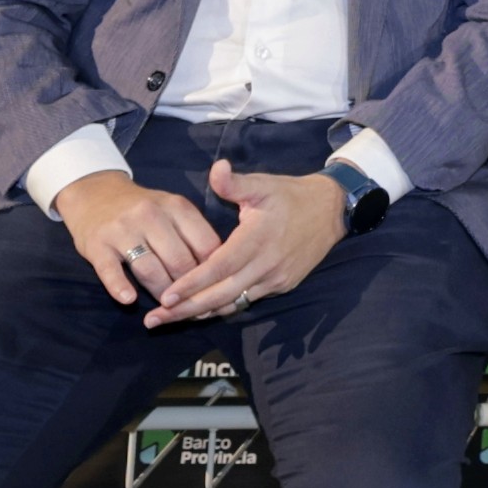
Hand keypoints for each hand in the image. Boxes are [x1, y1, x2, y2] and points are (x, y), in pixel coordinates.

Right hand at [57, 167, 230, 313]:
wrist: (93, 193)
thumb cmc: (143, 210)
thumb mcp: (173, 211)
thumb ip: (194, 236)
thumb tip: (218, 275)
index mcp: (177, 207)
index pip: (206, 246)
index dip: (213, 273)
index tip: (215, 290)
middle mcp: (151, 215)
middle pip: (180, 261)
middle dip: (188, 289)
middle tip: (192, 306)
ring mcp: (122, 229)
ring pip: (150, 270)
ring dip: (161, 294)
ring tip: (167, 307)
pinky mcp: (97, 244)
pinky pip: (110, 270)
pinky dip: (120, 286)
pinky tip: (129, 299)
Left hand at [146, 161, 350, 327]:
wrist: (332, 210)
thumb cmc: (290, 194)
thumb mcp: (263, 183)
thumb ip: (234, 182)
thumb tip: (216, 168)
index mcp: (257, 239)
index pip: (219, 267)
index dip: (192, 284)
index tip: (165, 298)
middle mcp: (267, 265)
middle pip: (221, 295)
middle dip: (186, 310)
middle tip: (155, 319)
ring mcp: (276, 279)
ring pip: (234, 303)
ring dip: (202, 313)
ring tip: (170, 319)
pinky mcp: (282, 286)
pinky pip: (247, 300)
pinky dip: (223, 307)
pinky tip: (201, 310)